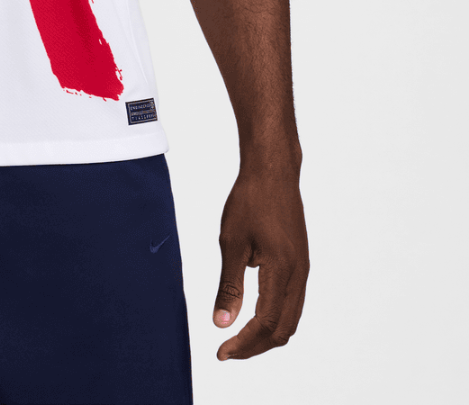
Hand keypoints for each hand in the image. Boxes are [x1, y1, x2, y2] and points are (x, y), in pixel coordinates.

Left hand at [213, 167, 308, 359]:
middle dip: (256, 346)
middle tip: (227, 351)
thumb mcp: (231, 242)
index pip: (265, 323)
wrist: (273, 172)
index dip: (244, 344)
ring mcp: (303, 269)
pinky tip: (254, 315)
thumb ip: (229, 285)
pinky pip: (293, 302)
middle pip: (283, 329)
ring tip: (238, 338)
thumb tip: (221, 323)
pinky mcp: (300, 263)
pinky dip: (275, 317)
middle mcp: (299, 275)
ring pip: (291, 318)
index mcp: (282, 271)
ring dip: (266, 334)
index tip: (221, 353)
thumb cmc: (250, 200)